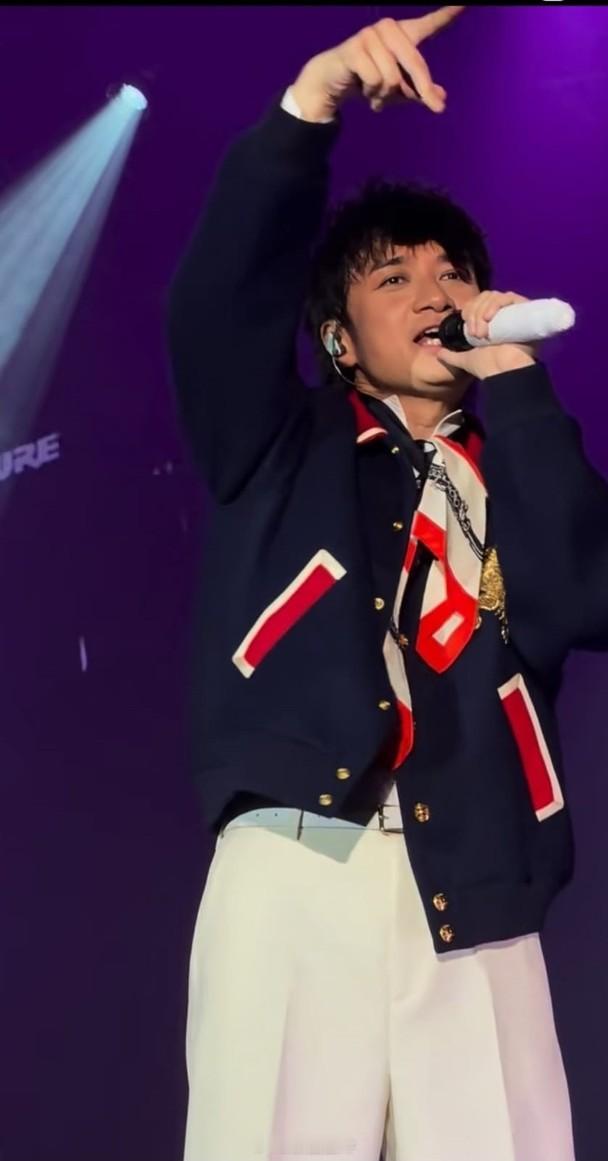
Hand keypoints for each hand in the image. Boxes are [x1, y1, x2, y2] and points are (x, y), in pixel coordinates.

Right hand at [291, 7, 464, 122]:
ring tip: (374, 93)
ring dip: (384, 95)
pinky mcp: (354, 48)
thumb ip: (420, 93)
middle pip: (415, 64)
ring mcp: (370, 35)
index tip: (465, 3)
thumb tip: (441, 100)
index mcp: (404, 35)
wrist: (331, 83)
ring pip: (392, 78)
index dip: (449, 13)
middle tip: (431, 109)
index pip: (431, 24)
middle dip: (418, 91)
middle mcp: (389, 29)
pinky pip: (375, 80)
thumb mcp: (398, 91)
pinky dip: (370, 93)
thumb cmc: (367, 82)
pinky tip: (361, 87)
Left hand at [437, 290, 537, 380]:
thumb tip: (438, 353)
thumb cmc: (488, 367)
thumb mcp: (465, 359)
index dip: (470, 309)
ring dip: (482, 311)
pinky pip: (509, 297)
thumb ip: (451, 356)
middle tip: (473, 334)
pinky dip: (495, 304)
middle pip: (486, 297)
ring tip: (481, 333)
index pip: (479, 302)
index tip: (465, 324)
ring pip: (495, 296)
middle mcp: (505, 315)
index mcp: (493, 322)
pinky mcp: (525, 311)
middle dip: (474, 312)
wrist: (503, 373)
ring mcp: (516, 312)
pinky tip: (489, 318)